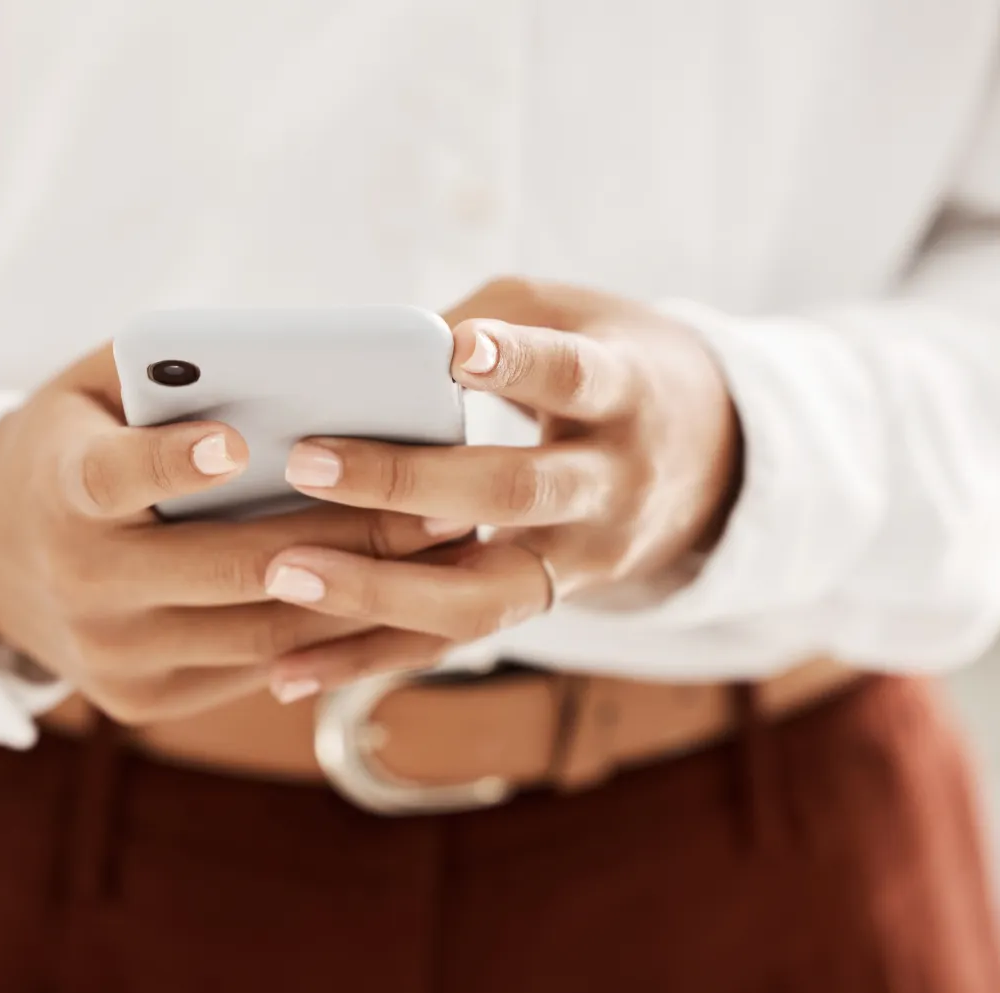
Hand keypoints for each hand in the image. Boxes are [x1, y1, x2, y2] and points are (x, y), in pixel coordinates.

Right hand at [0, 344, 466, 722]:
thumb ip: (171, 369)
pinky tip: (400, 596)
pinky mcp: (143, 700)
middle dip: (345, 538)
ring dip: (362, 593)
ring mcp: (112, 655)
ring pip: (260, 630)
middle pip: (226, 569)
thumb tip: (295, 365)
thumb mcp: (97, 389)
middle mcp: (80, 584)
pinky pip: (255, 667)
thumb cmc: (79, 444)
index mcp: (58, 490)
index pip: (111, 478)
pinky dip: (330, 633)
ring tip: (444, 551)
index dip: (169, 463)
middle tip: (441, 505)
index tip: (233, 441)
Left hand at [262, 277, 740, 694]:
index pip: (573, 377)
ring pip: (483, 597)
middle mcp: (610, 485)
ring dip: (377, 593)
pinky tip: (289, 670)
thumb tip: (362, 355)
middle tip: (307, 463)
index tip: (455, 350)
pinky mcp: (542, 604)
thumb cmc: (608, 359)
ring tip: (284, 574)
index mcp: (623, 393)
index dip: (520, 365)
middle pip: (516, 493)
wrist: (715, 459)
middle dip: (406, 483)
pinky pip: (454, 643)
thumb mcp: (570, 314)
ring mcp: (581, 560)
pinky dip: (369, 661)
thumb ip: (479, 318)